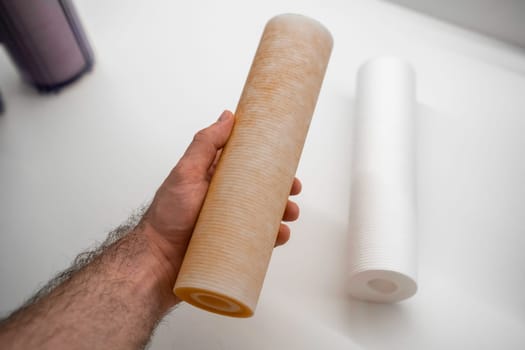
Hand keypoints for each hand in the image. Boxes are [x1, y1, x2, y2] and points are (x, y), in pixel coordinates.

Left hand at [142, 110, 301, 284]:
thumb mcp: (186, 173)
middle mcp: (225, 199)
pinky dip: (273, 237)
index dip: (268, 160)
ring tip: (290, 214)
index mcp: (216, 178)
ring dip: (283, 212)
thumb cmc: (167, 216)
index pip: (247, 163)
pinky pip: (260, 240)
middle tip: (294, 189)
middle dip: (281, 188)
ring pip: (264, 214)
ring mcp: (230, 222)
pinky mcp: (234, 244)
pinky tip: (280, 234)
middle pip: (261, 189)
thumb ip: (205, 144)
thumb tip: (227, 117)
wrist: (158, 262)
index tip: (286, 157)